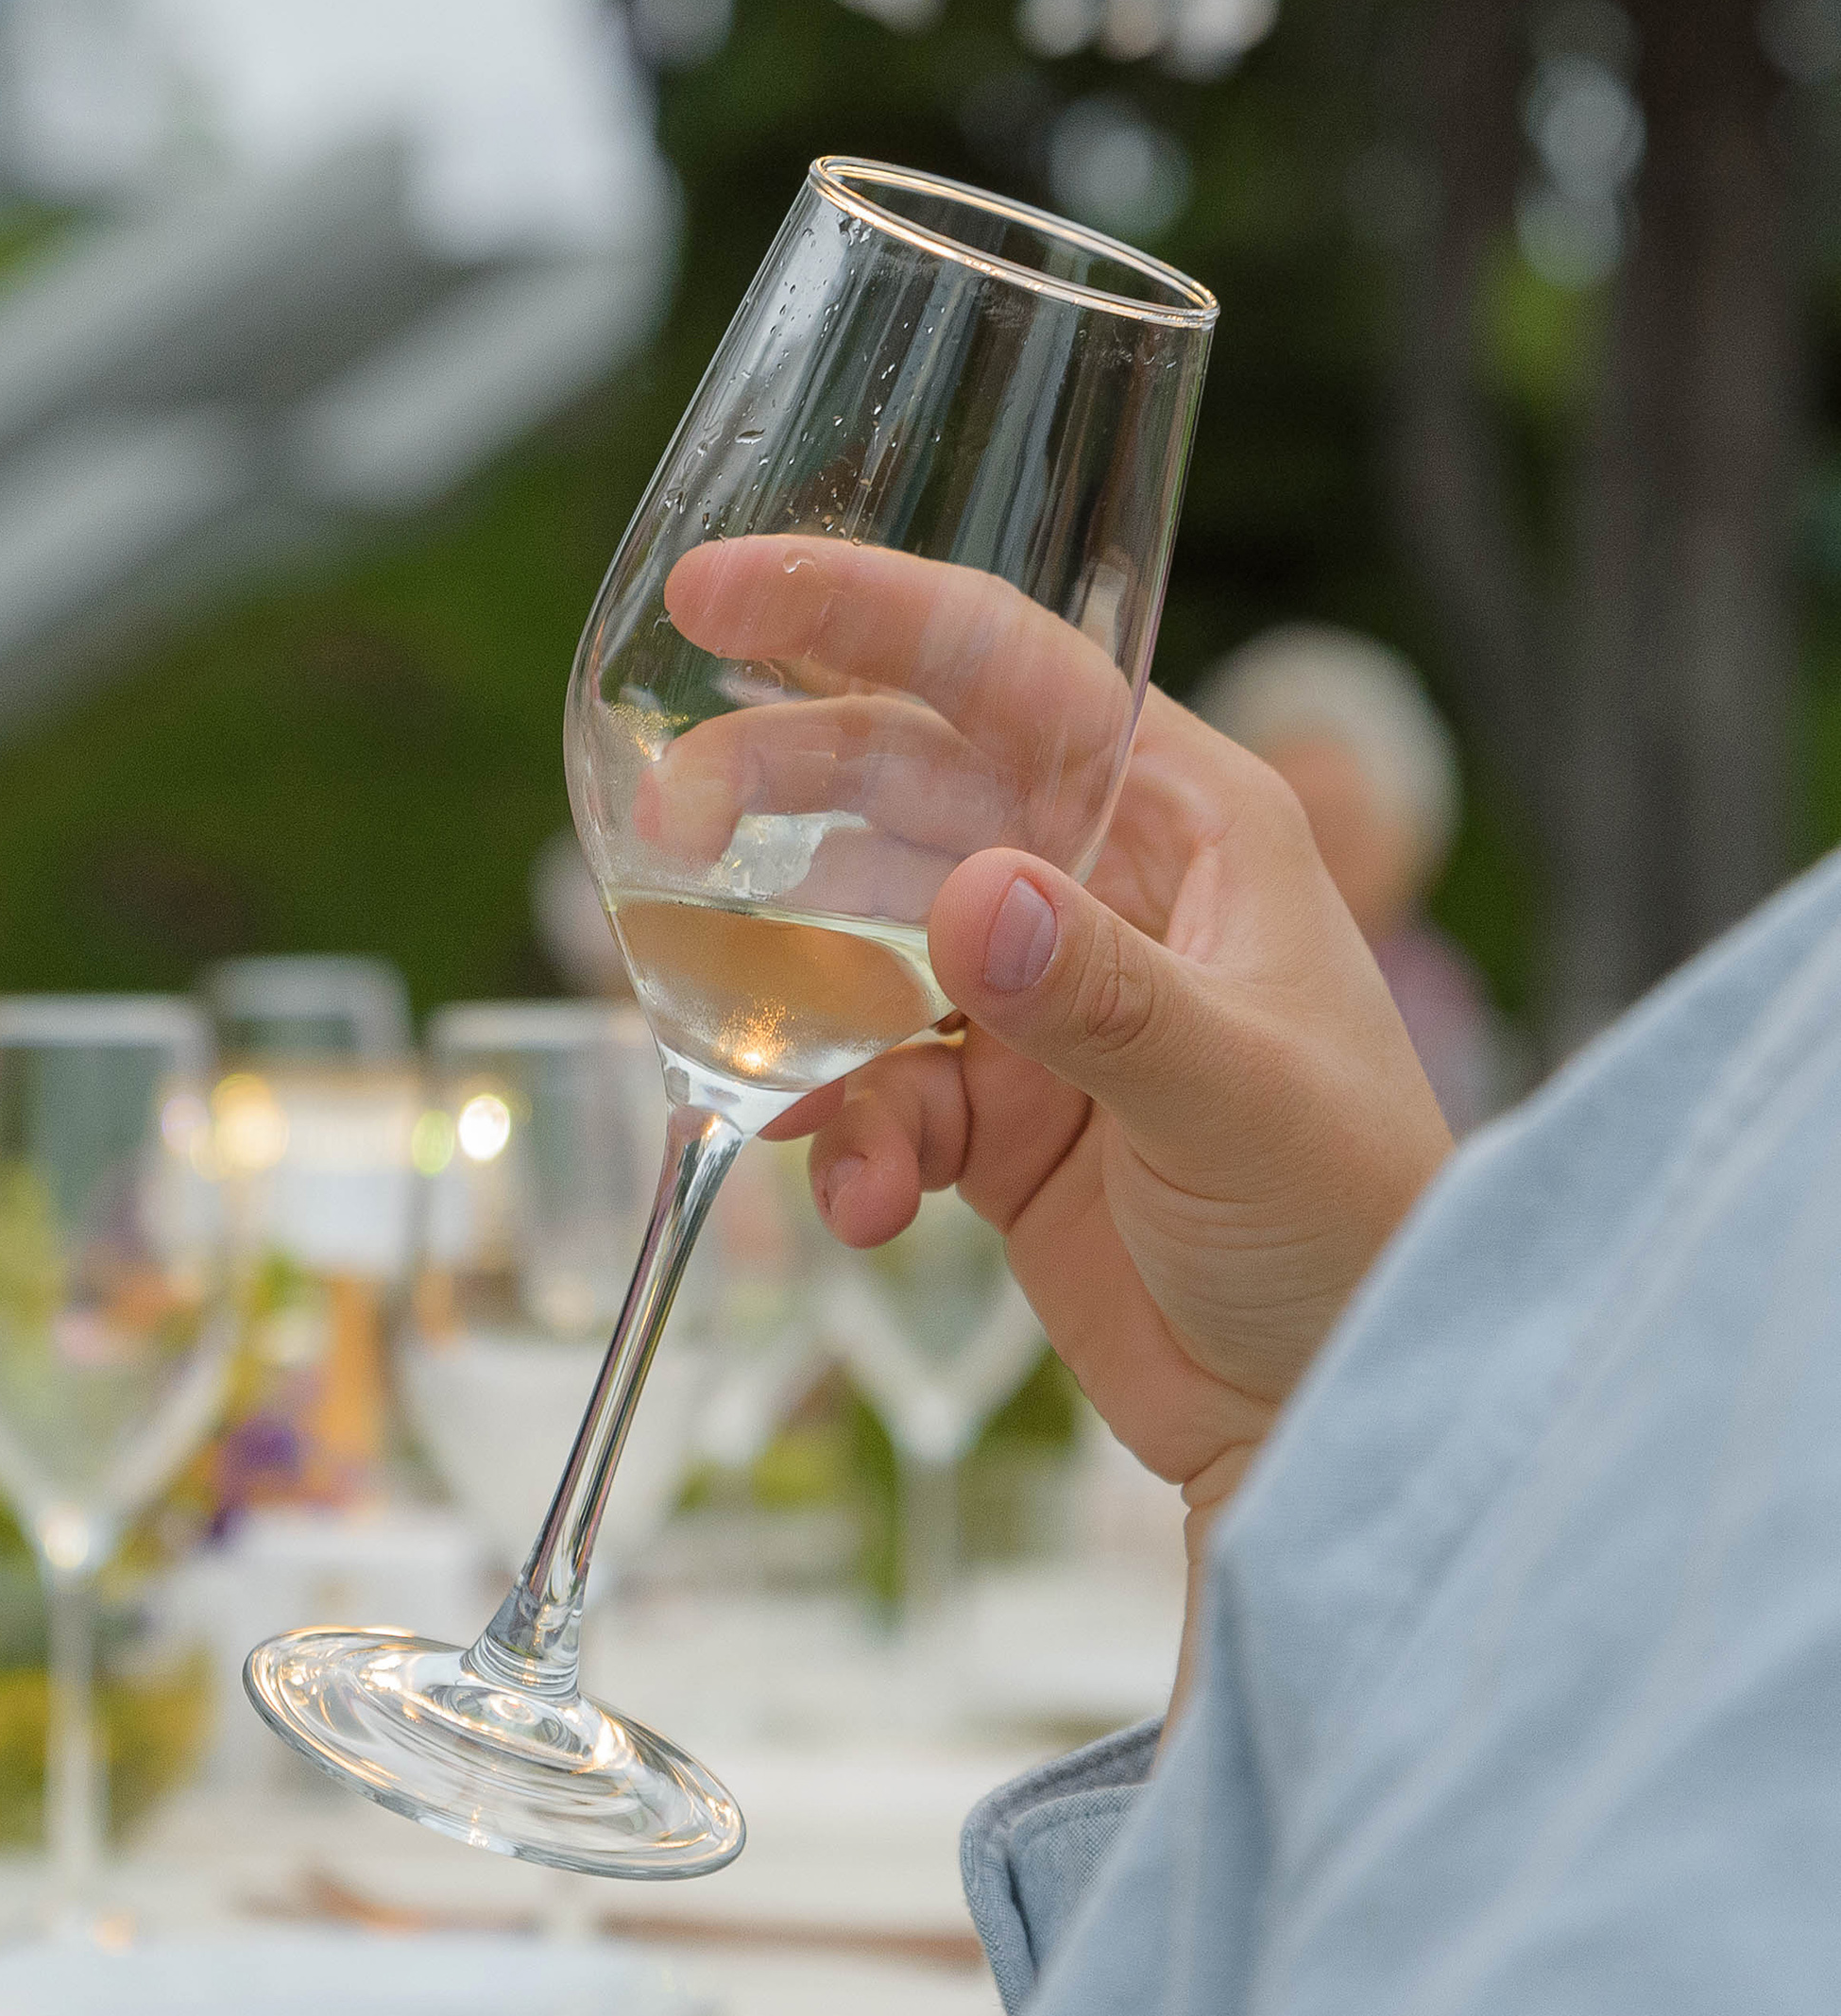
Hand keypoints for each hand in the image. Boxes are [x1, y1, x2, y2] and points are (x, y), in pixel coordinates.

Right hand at [654, 537, 1450, 1672]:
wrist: (1337, 1424)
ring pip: (863, 938)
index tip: (721, 591)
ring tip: (742, 1050)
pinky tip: (866, 1208)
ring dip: (792, 989)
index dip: (864, 611)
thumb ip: (1103, 998)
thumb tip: (968, 897)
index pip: (1009, 669)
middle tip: (664, 819)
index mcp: (1187, 820)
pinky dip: (847, 1137)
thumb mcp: (1239, 1101)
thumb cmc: (1352, 1230)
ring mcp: (1040, 999)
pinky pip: (873, 1087)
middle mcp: (1105, 883)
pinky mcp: (994, 1115)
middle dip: (781, 796)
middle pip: (903, 785)